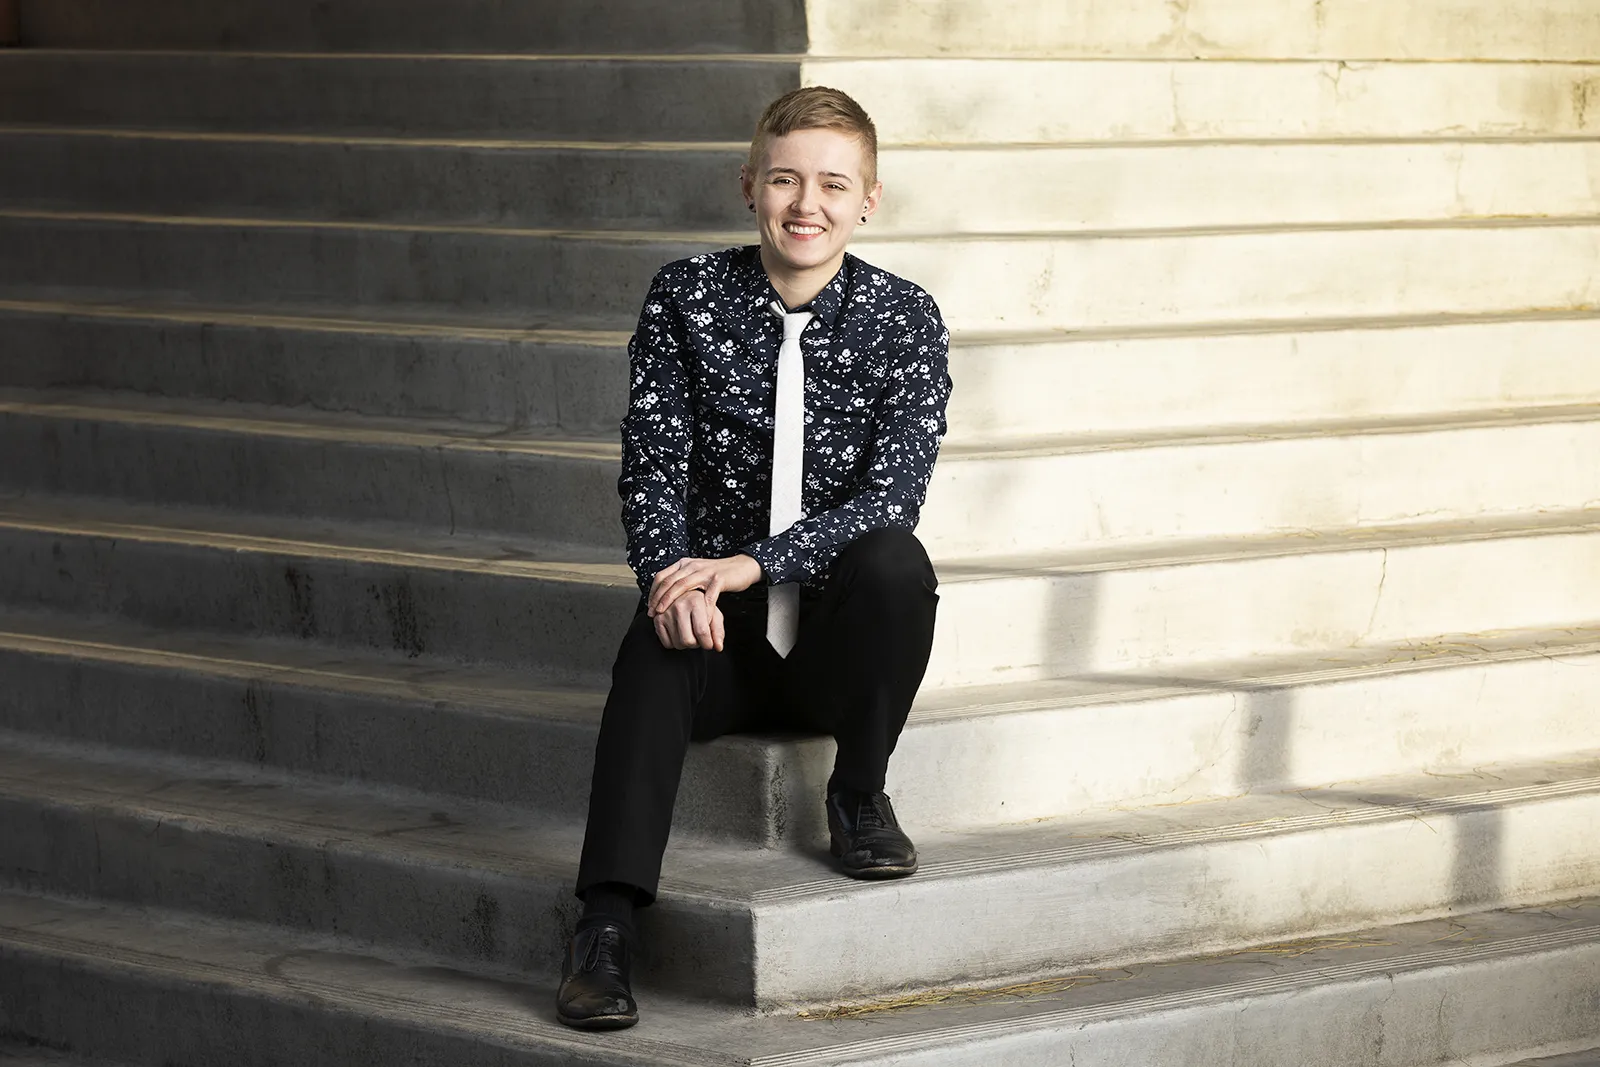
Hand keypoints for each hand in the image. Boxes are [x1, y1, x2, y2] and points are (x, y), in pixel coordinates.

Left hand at [648, 554, 763, 617]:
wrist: (742, 567)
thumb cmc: (717, 575)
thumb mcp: (696, 574)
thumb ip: (682, 581)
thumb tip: (665, 595)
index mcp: (685, 564)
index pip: (662, 576)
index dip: (653, 592)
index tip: (650, 606)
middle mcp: (692, 566)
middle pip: (669, 581)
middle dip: (658, 598)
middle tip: (652, 613)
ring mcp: (705, 572)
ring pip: (682, 585)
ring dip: (670, 601)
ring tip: (665, 614)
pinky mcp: (719, 579)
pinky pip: (707, 595)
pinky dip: (699, 607)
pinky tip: (693, 618)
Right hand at [653, 590, 725, 650]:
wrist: (683, 595)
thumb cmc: (701, 605)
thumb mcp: (714, 614)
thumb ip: (718, 631)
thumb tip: (718, 647)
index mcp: (695, 601)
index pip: (702, 632)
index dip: (707, 643)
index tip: (709, 644)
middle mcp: (679, 606)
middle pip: (688, 641)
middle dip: (696, 644)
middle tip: (698, 637)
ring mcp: (666, 613)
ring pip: (678, 644)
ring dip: (686, 644)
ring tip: (690, 632)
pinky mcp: (657, 620)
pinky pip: (667, 644)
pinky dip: (675, 643)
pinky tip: (679, 633)